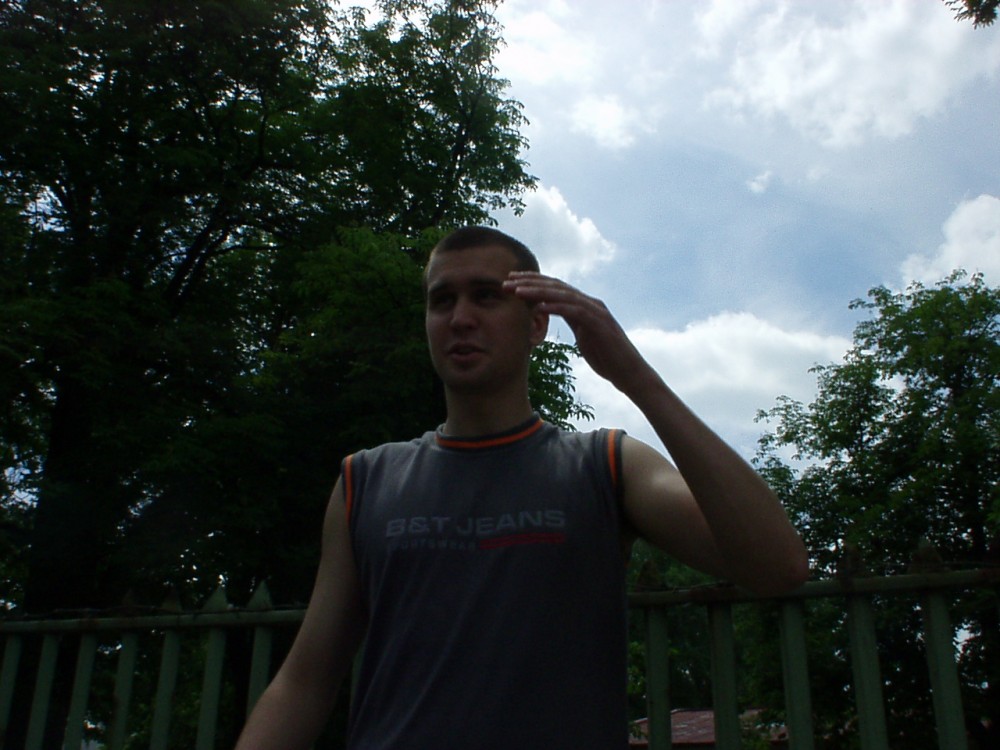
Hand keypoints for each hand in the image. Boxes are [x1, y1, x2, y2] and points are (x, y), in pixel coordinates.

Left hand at [503, 272, 653, 394]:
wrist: (630, 373)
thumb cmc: (607, 357)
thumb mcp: (584, 336)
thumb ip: (573, 323)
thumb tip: (559, 319)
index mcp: (584, 305)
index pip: (555, 288)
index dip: (533, 282)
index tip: (511, 281)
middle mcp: (590, 303)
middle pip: (556, 286)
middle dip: (529, 282)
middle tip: (506, 281)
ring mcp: (596, 311)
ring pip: (563, 295)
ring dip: (538, 292)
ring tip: (517, 291)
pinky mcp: (600, 323)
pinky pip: (575, 311)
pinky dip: (556, 307)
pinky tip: (539, 307)